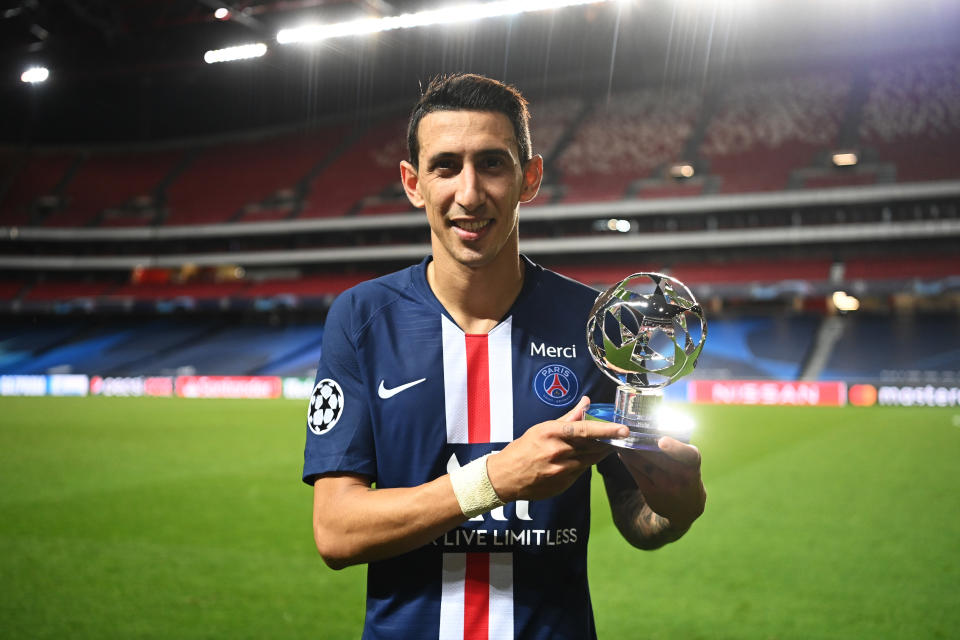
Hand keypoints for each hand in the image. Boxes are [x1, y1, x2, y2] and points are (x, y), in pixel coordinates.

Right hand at [486, 396, 628, 501]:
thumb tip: (586, 403)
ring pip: (591, 459)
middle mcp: (559, 452)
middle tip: (619, 435)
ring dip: (599, 452)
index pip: (585, 430)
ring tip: (603, 445)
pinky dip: (584, 463)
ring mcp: (562, 471)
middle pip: (594, 446)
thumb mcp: (542, 429)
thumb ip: (568, 417)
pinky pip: (582, 471)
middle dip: (608, 441)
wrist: (507, 478)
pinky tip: (578, 460)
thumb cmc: (523, 449)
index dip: (607, 430)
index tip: (624, 430)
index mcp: (553, 434)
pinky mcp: (565, 484)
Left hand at [617, 437, 705, 530]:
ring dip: (630, 450)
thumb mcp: (690, 463)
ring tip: (620, 438)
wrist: (686, 508)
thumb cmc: (687, 476)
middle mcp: (680, 477)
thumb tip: (653, 427)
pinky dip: (628, 461)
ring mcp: (665, 486)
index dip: (675, 448)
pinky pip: (636, 473)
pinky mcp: (651, 493)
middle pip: (658, 458)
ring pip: (644, 465)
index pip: (687, 456)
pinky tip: (621, 452)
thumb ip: (677, 448)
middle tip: (628, 429)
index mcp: (693, 466)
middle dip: (641, 443)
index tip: (662, 440)